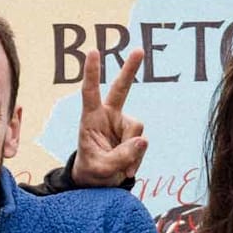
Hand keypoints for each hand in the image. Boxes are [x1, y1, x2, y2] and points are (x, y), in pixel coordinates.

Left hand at [71, 48, 146, 186]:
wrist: (99, 182)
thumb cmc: (92, 172)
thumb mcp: (101, 169)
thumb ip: (120, 156)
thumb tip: (142, 140)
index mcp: (90, 119)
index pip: (90, 93)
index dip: (92, 73)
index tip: (93, 51)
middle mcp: (108, 116)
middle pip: (121, 89)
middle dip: (130, 69)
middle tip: (139, 50)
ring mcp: (123, 124)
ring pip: (137, 130)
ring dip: (131, 151)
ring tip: (121, 167)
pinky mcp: (134, 135)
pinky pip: (142, 143)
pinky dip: (137, 158)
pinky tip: (128, 168)